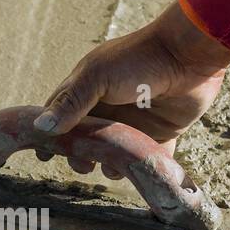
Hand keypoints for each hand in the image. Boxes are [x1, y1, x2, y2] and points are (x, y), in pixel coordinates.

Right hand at [34, 0, 229, 177]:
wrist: (189, 56)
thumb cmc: (139, 60)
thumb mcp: (97, 78)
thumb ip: (71, 103)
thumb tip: (40, 128)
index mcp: (90, 89)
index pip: (62, 113)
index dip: (51, 133)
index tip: (43, 155)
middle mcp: (110, 106)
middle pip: (87, 139)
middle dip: (81, 155)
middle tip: (83, 166)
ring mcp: (135, 121)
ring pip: (115, 153)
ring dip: (111, 166)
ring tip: (113, 169)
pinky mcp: (161, 132)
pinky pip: (148, 156)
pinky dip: (143, 167)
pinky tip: (139, 173)